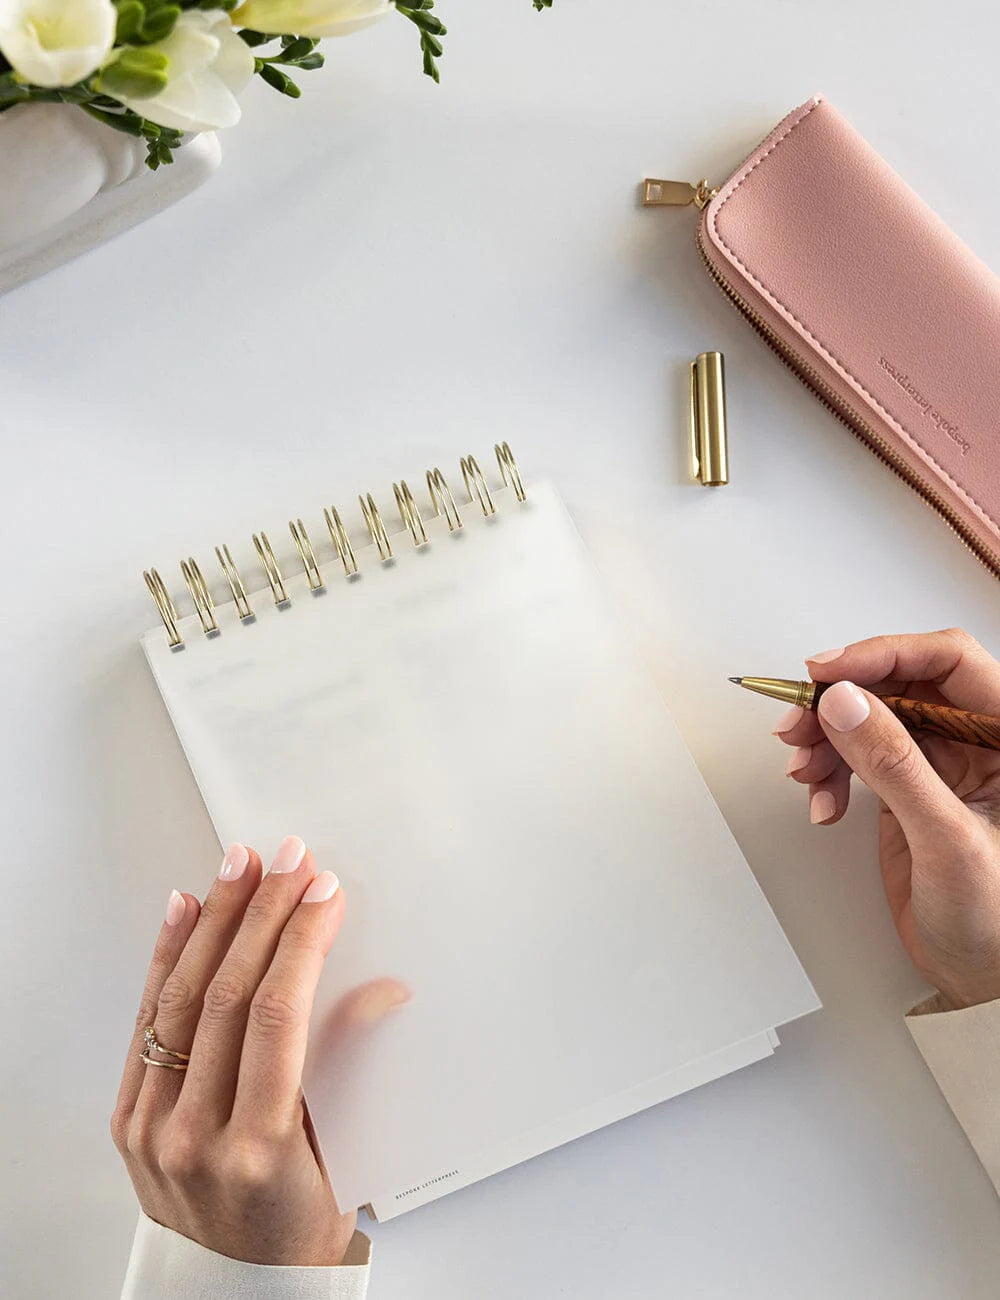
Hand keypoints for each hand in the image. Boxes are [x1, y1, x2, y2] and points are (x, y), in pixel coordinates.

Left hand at [111, 837, 356, 1265]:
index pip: (277, 1016)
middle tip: (289, 862)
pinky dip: (165, 958)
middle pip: (229, 993)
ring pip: (182, 997)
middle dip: (263, 913)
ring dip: (215, 920)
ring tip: (240, 866)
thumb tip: (379, 988)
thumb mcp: (343, 1157)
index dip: (302, 942)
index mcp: (257, 1147)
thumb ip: (346, 1066)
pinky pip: (146, 1021)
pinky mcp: (129, 1116)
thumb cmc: (295, 1231)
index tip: (324, 895)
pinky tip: (183, 910)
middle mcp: (193, 1134)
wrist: (231, 1290)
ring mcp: (152, 1124)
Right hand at [775, 629, 999, 1010]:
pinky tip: (824, 801)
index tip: (829, 672)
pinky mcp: (909, 788)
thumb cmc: (998, 922)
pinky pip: (859, 757)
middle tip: (800, 722)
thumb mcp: (947, 840)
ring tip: (804, 770)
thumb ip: (896, 766)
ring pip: (871, 718)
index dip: (884, 654)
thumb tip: (850, 705)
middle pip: (899, 683)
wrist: (982, 980)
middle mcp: (977, 742)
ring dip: (827, 739)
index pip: (948, 660)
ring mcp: (941, 764)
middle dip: (842, 701)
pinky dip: (830, 772)